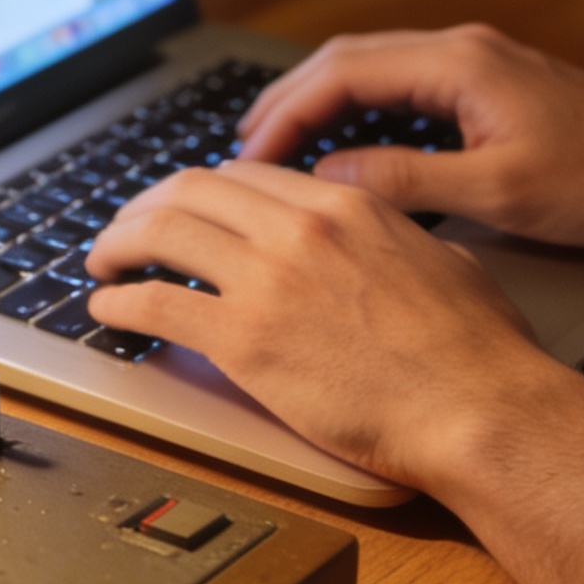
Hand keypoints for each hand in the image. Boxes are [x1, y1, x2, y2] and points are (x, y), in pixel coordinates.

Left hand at [87, 162, 572, 489]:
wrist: (481, 408)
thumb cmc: (478, 351)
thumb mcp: (443, 261)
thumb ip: (397, 241)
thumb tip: (389, 246)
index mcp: (345, 206)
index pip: (243, 175)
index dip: (199, 189)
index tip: (182, 208)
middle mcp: (298, 230)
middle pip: (189, 191)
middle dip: (144, 206)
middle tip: (125, 230)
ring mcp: (267, 281)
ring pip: (160, 234)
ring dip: (117, 244)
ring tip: (101, 263)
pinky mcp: (245, 340)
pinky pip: (156, 304)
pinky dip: (119, 301)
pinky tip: (107, 309)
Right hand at [236, 24, 583, 247]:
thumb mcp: (503, 193)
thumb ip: (409, 181)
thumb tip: (330, 180)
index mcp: (459, 62)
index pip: (342, 73)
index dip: (286, 114)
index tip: (248, 158)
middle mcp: (461, 48)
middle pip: (345, 59)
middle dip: (286, 101)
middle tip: (239, 150)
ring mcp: (475, 61)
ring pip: (370, 67)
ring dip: (317, 102)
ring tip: (273, 147)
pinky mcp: (487, 83)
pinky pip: (400, 83)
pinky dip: (355, 108)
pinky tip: (340, 143)